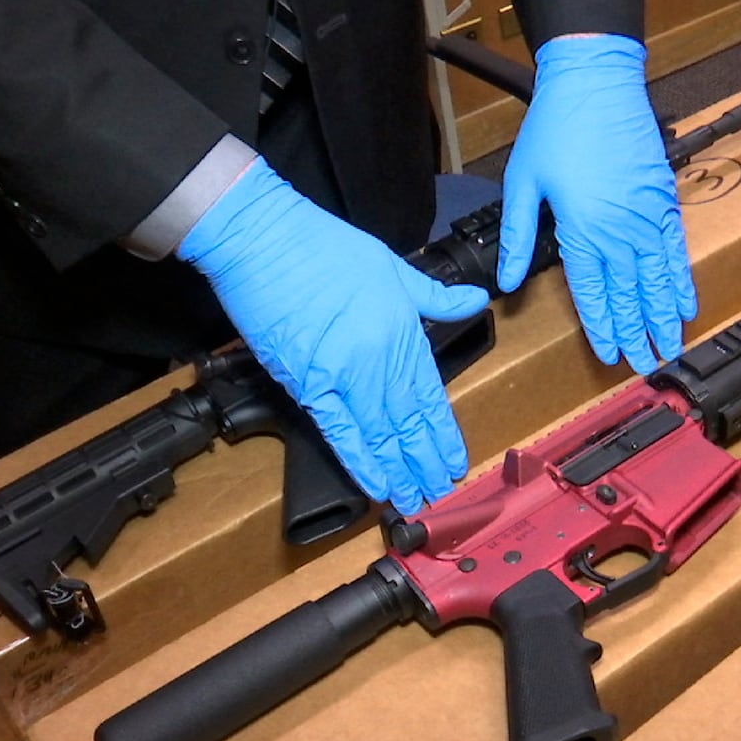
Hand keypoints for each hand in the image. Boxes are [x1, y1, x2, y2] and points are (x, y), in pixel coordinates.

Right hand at [179, 159, 490, 514]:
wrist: (265, 241)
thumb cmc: (323, 247)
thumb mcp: (393, 266)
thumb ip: (436, 295)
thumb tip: (475, 301)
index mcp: (404, 332)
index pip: (430, 396)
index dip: (443, 434)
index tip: (455, 462)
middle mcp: (380, 359)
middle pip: (408, 422)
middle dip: (425, 462)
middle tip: (439, 495)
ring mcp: (344, 375)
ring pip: (380, 434)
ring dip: (398, 471)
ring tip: (413, 500)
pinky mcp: (307, 383)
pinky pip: (339, 431)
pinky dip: (359, 461)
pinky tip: (375, 484)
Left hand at [498, 34, 696, 375]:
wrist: (597, 83)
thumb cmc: (555, 128)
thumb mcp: (522, 183)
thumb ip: (516, 236)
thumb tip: (505, 281)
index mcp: (581, 230)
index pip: (593, 293)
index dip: (602, 328)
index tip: (609, 356)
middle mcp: (619, 230)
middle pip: (630, 294)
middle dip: (638, 333)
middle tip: (646, 366)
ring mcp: (647, 217)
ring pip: (658, 279)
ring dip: (664, 316)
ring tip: (671, 347)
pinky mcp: (664, 201)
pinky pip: (676, 251)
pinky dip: (682, 280)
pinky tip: (687, 304)